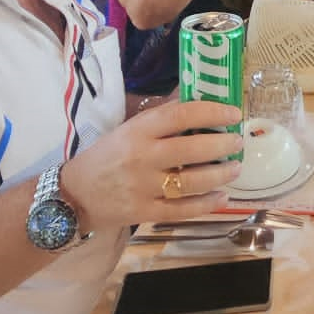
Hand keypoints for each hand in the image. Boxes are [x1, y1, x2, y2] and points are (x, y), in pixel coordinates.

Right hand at [61, 99, 243, 227]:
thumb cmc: (107, 157)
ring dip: (220, 174)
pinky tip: (221, 197)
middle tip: (238, 142)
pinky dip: (206, 204)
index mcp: (138, 131)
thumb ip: (160, 120)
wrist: (75, 195)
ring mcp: (143, 187)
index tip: (234, 113)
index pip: (180, 115)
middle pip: (191, 149)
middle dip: (222, 145)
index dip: (211, 112)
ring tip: (235, 168)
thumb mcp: (128, 130)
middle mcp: (142, 157)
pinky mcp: (144, 212)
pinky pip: (182, 209)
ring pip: (192, 181)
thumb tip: (197, 101)